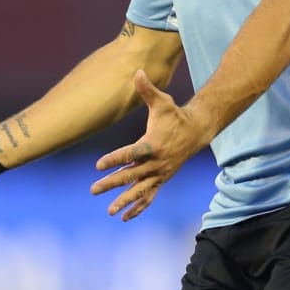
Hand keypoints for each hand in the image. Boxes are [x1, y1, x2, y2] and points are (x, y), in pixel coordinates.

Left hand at [91, 70, 202, 220]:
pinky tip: (124, 217)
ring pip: (140, 190)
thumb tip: (137, 71)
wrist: (196, 132)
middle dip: (112, 182)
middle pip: (132, 174)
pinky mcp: (161, 179)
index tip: (98, 165)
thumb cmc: (174, 116)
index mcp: (153, 143)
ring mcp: (159, 173)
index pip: (131, 153)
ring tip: (109, 211)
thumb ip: (147, 90)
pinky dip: (138, 207)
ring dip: (124, 201)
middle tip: (93, 189)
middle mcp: (156, 162)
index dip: (115, 159)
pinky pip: (150, 196)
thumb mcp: (162, 101)